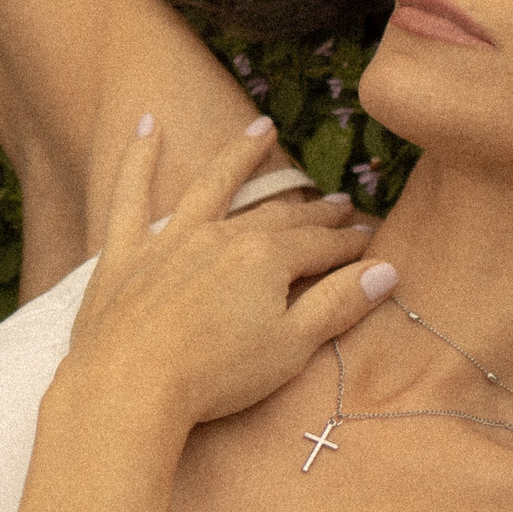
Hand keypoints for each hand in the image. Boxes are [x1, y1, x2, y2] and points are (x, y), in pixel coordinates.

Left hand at [64, 115, 391, 428]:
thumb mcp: (291, 346)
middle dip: (313, 210)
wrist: (128, 387)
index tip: (371, 240)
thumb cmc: (215, 376)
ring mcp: (172, 240)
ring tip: (261, 128)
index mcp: (266, 258)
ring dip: (239, 156)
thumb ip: (338, 304)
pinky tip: (146, 124)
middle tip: (340, 202)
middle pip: (278, 217)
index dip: (349, 244)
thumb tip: (385, 271)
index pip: (321, 245)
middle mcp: (222, 236)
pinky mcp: (127, 254)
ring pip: (213, 186)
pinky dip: (138, 159)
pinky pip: (131, 195)